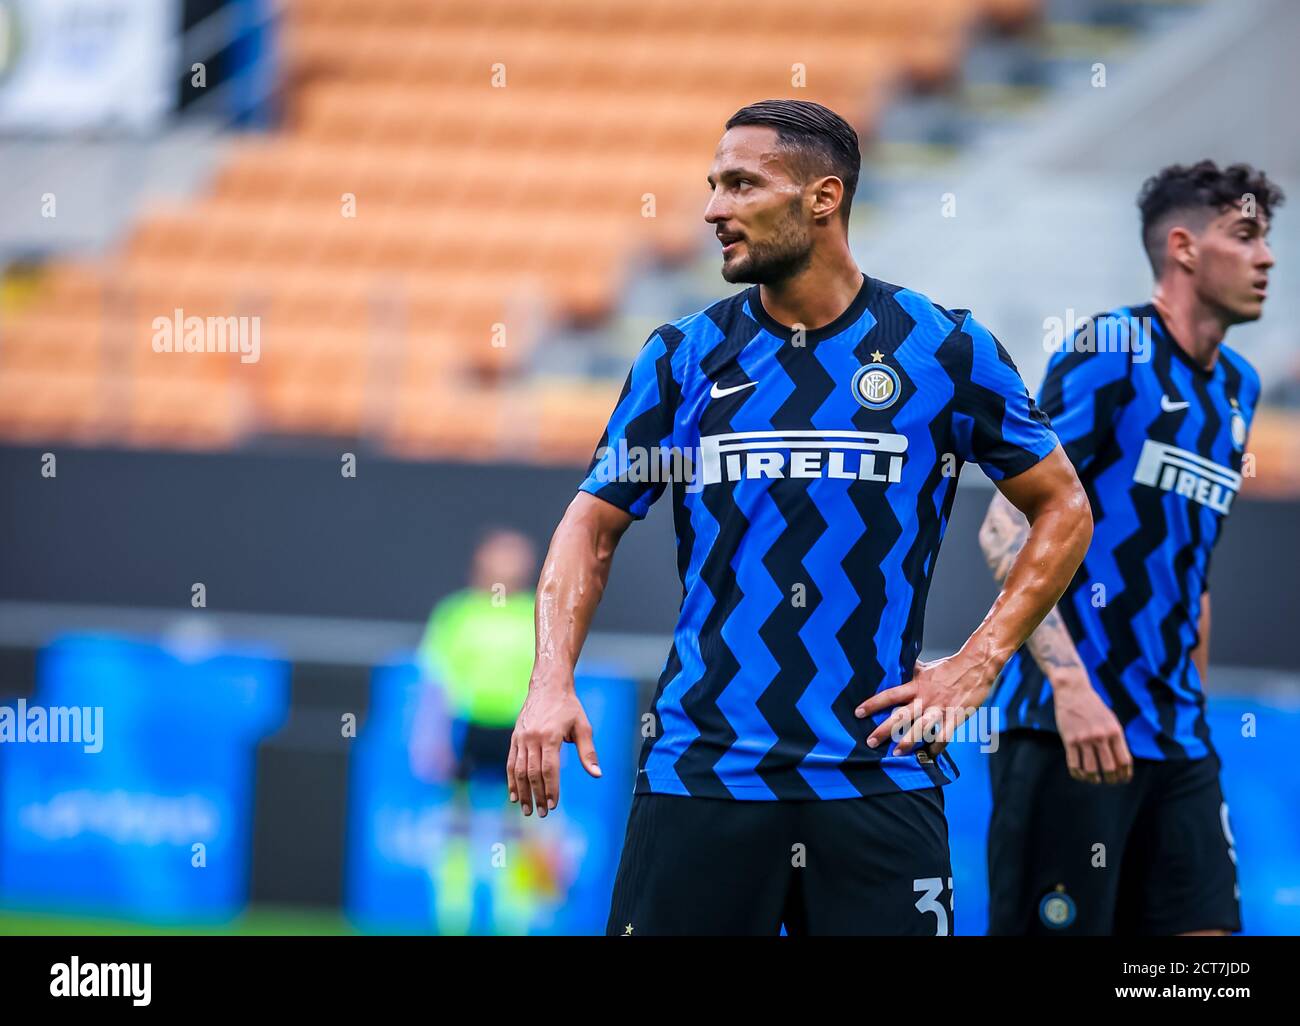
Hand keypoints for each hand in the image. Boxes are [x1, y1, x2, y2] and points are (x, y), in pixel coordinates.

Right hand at [506, 677, 600, 816]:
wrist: (547, 686)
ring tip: (526, 809)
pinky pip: (511, 762)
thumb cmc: (568, 707)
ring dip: (522, 792)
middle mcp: (532, 738)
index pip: (549, 769)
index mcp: (550, 736)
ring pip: (519, 770)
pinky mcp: (514, 737)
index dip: (551, 789)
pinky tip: (514, 794)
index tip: (554, 805)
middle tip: (542, 813)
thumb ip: (588, 752)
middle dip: (537, 795)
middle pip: (533, 773)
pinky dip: (511, 780)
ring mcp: (521, 738)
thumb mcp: (583, 726)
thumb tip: (596, 774)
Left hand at [856, 649, 1000, 757]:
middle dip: (885, 729)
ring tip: (896, 753)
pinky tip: (929, 756)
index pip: (890, 695)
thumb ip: (908, 671)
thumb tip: (892, 665)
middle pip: (902, 715)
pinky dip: (937, 747)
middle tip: (870, 741)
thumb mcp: (924, 668)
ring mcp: (941, 709)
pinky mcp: (956, 717)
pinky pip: (945, 736)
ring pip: (921, 728)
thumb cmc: (949, 667)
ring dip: (908, 741)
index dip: (873, 703)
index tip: (858, 712)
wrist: (976, 666)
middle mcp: (926, 698)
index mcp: (916, 685)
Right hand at [1051, 669, 1132, 784]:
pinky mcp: (1069, 739)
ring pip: (1091, 768)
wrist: (1073, 691)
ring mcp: (1084, 739)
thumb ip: (1116, 739)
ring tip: (1094, 780)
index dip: (1125, 774)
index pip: (1124, 760)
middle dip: (1110, 779)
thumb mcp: (1110, 720)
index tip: (1122, 780)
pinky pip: (1074, 763)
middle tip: (1108, 781)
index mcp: (1115, 732)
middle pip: (1109, 767)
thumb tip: (1121, 762)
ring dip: (1094, 778)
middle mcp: (1101, 736)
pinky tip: (1080, 775)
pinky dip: (1078, 773)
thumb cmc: (1093, 706)